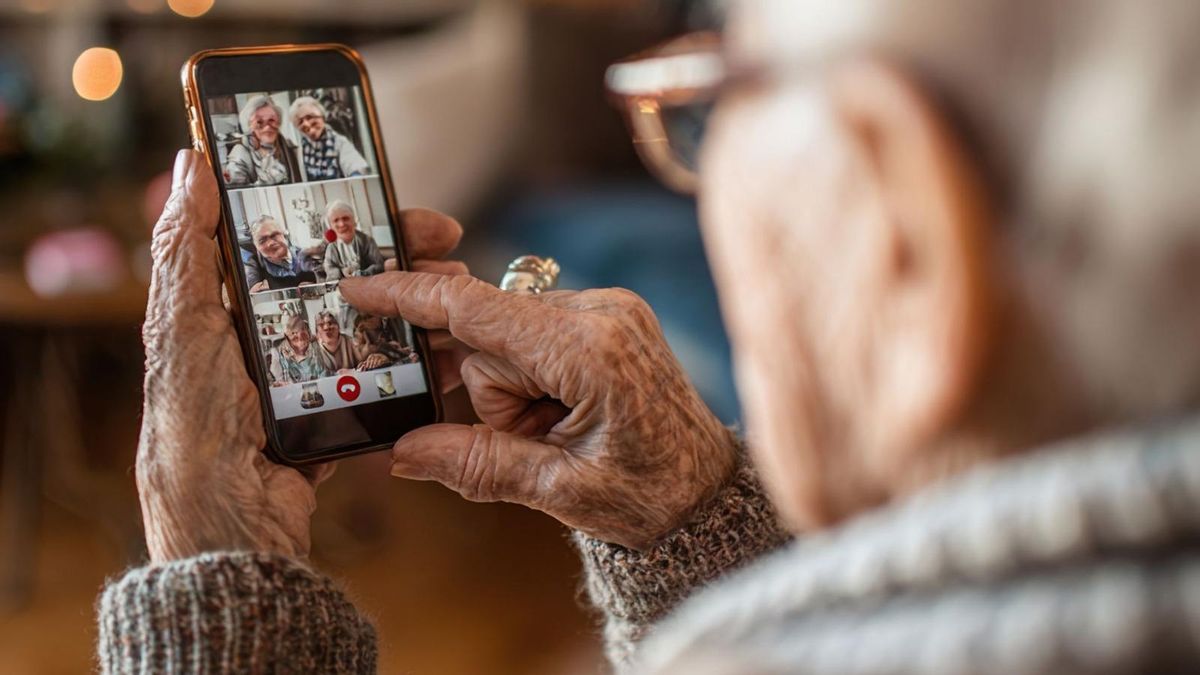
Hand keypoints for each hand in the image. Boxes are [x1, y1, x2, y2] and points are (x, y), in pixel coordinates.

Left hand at [136, 150, 468, 562]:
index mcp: (240, 308)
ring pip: (379, 328)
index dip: (352, 218)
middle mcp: (279, 338)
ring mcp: (314, 379)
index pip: (304, 244)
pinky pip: (388, 382)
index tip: (398, 201)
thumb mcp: (183, 324)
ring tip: (460, 295)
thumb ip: (187, 248)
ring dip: (423, 309)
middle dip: (404, 260)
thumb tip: (192, 162)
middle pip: (353, 281)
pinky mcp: (339, 418)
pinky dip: (420, 366)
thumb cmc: (193, 420)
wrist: (227, 523)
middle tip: (449, 246)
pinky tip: (450, 355)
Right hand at [339, 274, 737, 549]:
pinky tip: (563, 412)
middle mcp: (602, 313)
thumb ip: (477, 465)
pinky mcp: (608, 316)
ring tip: (560, 431)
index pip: (478, 310)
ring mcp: (609, 308)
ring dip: (515, 389)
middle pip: (489, 333)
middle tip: (537, 437)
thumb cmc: (650, 495)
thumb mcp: (560, 490)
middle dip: (493, 393)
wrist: (709, 490)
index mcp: (590, 352)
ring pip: (509, 335)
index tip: (360, 285)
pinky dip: (532, 375)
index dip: (411, 297)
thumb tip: (403, 453)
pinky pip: (535, 333)